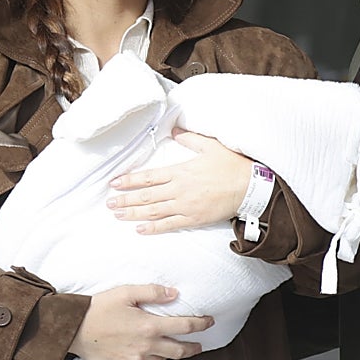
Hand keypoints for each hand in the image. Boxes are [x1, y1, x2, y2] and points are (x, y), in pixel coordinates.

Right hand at [69, 284, 213, 359]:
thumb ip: (153, 292)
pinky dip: (153, 359)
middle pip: (180, 350)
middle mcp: (146, 346)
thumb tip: (175, 294)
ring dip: (172, 354)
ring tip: (176, 347)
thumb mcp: (126, 292)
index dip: (201, 324)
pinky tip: (151, 353)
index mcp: (149, 326)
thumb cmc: (99, 308)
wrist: (72, 330)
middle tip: (201, 344)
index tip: (209, 322)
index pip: (185, 326)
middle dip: (194, 347)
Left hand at [108, 129, 253, 234]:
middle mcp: (180, 190)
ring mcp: (186, 206)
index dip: (130, 181)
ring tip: (118, 215)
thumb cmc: (232, 165)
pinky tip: (140, 229)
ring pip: (154, 211)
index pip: (149, 177)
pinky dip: (153, 227)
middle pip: (146, 196)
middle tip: (109, 203)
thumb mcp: (210, 146)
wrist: (250, 187)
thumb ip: (190, 139)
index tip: (115, 183)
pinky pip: (170, 224)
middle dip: (125, 200)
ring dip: (134, 214)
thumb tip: (174, 131)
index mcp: (181, 171)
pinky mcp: (194, 218)